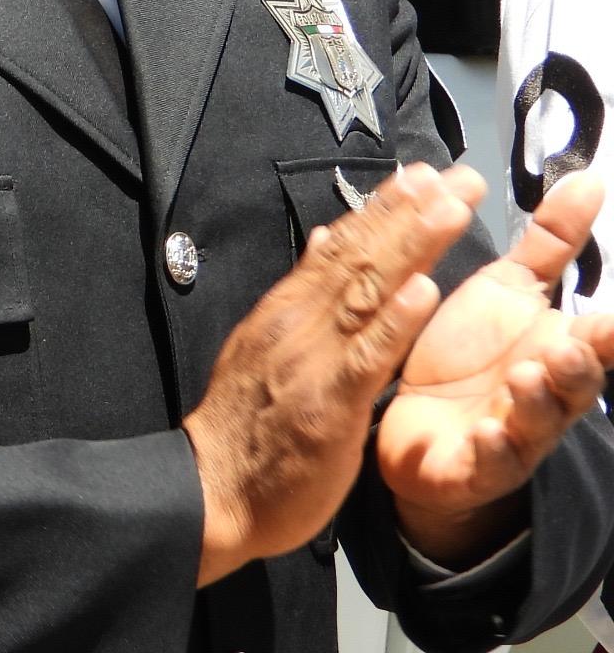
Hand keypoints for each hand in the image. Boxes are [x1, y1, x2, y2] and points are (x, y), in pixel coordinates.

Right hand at [183, 162, 480, 584]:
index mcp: (286, 311)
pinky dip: (396, 323)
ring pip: (367, 292)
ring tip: (448, 209)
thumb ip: (300, 295)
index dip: (382, 209)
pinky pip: (368, 357)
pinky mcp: (329, 404)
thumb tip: (324, 239)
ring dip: (411, 246)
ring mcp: (312, 361)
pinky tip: (424, 292)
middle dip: (410, 213)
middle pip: (360, 257)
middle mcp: (298, 323)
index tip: (419, 175)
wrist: (211, 489)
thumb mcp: (265, 346)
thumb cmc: (244, 428)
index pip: (339, 247)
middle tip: (454, 176)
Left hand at [379, 168, 613, 565]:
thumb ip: (552, 243)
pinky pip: (487, 462)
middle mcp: (544, 394)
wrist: (422, 431)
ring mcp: (513, 434)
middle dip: (576, 364)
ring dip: (536, 401)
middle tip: (567, 343)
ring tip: (526, 376)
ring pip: (536, 422)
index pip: (597, 339)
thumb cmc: (470, 355)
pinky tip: (486, 433)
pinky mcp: (471, 467)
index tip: (613, 318)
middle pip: (574, 382)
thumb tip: (588, 181)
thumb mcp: (511, 290)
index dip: (610, 331)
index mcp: (554, 348)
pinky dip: (489, 449)